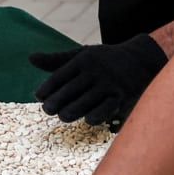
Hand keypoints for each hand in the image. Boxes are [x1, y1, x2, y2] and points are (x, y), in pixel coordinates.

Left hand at [29, 34, 167, 125]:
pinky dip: (95, 116)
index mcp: (84, 59)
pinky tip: (88, 120)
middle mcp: (96, 71)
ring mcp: (110, 84)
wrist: (143, 59)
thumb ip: (57, 60)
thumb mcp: (83, 55)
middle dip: (56, 101)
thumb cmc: (106, 60)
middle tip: (48, 110)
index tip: (39, 95)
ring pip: (85, 102)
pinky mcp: (122, 97)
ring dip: (71, 111)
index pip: (61, 75)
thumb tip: (30, 58)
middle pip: (70, 90)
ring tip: (64, 116)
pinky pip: (105, 110)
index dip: (48, 87)